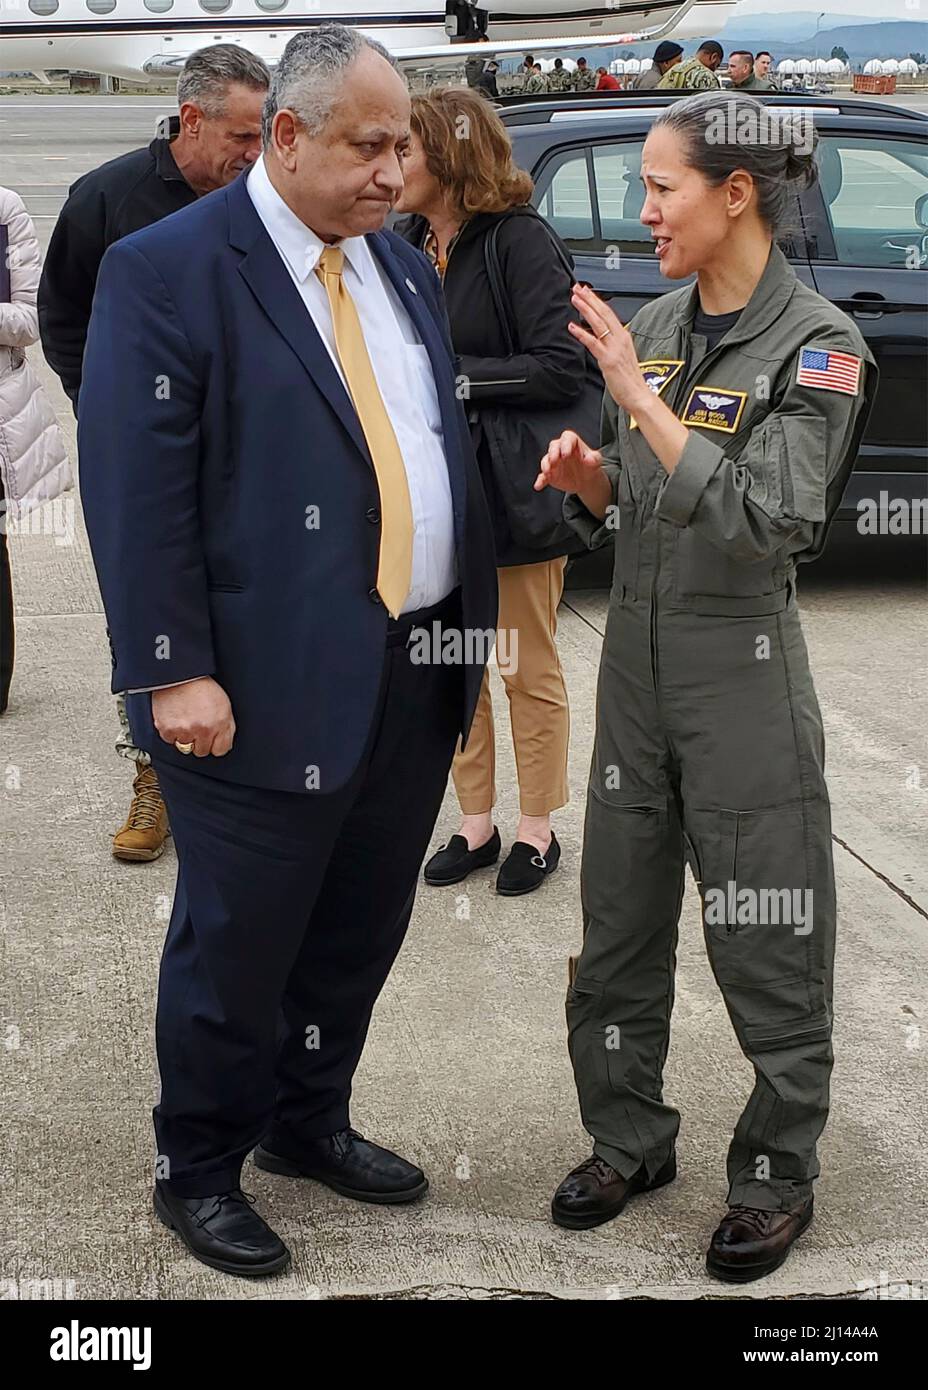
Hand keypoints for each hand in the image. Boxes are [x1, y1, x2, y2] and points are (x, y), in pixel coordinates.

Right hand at [152, 676, 234, 757]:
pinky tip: (175, 718)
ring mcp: (184, 731)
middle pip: (202, 751)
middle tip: (197, 725)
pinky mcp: (167, 729)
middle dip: (200, 741)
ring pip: (185, 748)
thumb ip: (226, 728)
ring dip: (185, 737)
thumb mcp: (224, 705)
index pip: (221, 750)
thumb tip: (224, 745)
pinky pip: (170, 740)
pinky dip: (171, 732)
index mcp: (219, 724)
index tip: (212, 737)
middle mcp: (202, 729)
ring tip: (185, 720)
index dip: (216, 743)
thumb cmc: (202, 686)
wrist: (179, 674)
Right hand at [535, 430, 602, 494]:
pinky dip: (540, 481)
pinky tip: (539, 485)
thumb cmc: (590, 465)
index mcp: (572, 442)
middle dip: (553, 453)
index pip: (567, 438)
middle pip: (554, 446)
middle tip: (555, 460)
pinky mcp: (550, 475)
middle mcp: (560, 450)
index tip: (567, 453)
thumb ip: (595, 458)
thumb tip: (589, 459)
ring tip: (548, 472)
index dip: (566, 444)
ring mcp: (554, 462)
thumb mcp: (596, 461)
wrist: (586, 480)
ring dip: (546, 466)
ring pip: (546, 460)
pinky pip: (543, 477)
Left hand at [568, 284, 650, 415]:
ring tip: (575, 299)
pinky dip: (582, 333)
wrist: (639, 394)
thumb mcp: (622, 355)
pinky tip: (572, 326)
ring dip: (585, 309)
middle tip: (577, 288)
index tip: (586, 291)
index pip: (609, 313)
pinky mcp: (608, 360)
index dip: (596, 301)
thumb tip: (601, 337)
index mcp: (624, 336)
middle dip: (590, 298)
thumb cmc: (630, 379)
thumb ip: (612, 344)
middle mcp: (620, 338)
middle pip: (603, 313)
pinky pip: (593, 343)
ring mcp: (614, 348)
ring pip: (598, 323)